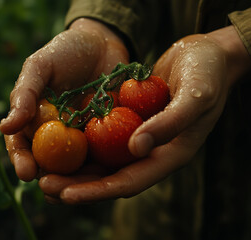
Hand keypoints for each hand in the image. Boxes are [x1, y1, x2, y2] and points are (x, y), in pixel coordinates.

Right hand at [0, 18, 128, 180]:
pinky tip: (108, 176)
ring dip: (78, 182)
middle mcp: (58, 135)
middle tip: (51, 190)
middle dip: (50, 180)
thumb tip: (5, 127)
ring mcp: (85, 137)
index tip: (25, 172)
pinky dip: (106, 166)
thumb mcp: (40, 66)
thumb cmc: (65, 51)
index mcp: (36, 121)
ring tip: (78, 193)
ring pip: (79, 166)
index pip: (24, 146)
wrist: (104, 43)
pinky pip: (107, 154)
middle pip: (51, 164)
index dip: (22, 161)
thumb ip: (25, 94)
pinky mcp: (110, 136)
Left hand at [38, 26, 250, 203]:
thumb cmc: (208, 73)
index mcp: (170, 155)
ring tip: (43, 171)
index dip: (98, 191)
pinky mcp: (131, 122)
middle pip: (110, 177)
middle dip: (78, 185)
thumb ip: (169, 123)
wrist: (206, 54)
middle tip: (44, 186)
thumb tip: (136, 149)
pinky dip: (82, 142)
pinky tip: (58, 140)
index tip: (67, 195)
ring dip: (74, 168)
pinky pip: (103, 137)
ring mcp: (140, 138)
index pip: (130, 182)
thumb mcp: (196, 95)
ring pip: (103, 160)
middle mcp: (152, 152)